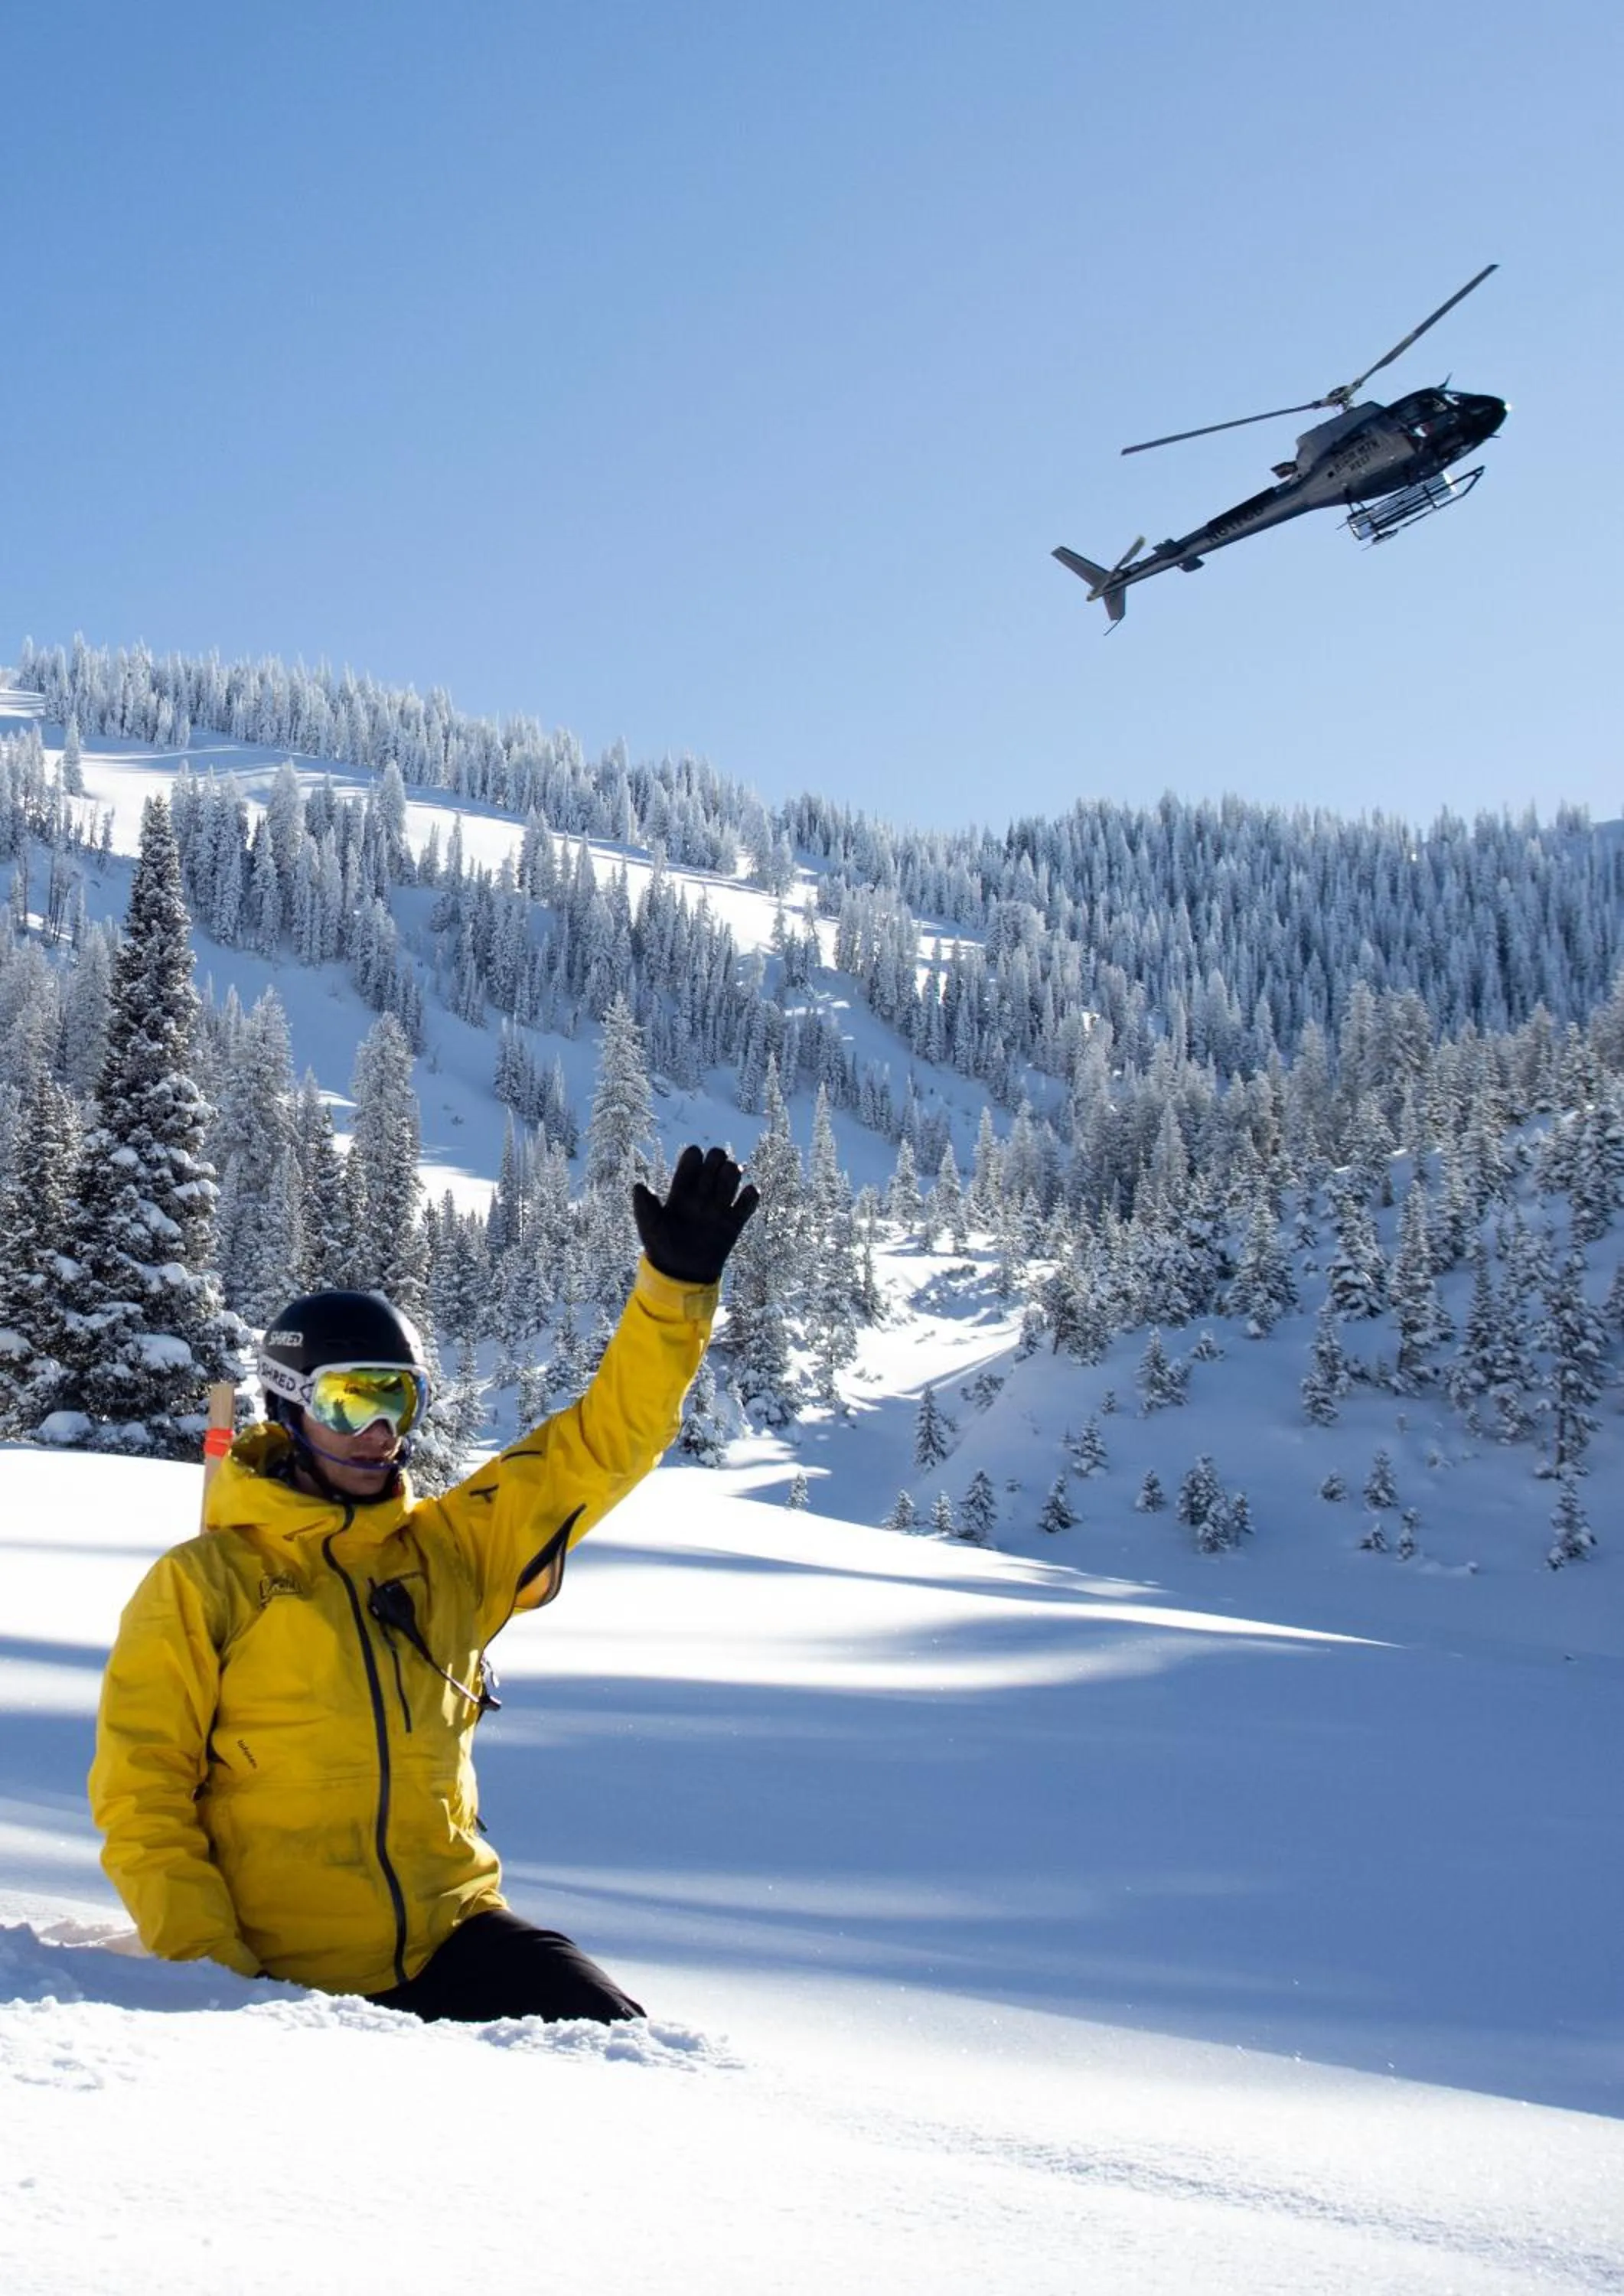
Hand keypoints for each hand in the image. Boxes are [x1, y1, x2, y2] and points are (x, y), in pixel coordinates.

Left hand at [633, 1145, 759, 1285]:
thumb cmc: (662, 1250)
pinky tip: (742, 1201)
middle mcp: (702, 1194)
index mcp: (681, 1191)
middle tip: (710, 1181)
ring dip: (732, 1175)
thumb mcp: (650, 1228)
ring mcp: (719, 1206)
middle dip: (717, 1161)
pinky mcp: (734, 1222)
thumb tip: (638, 1186)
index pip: (692, 1158)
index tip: (692, 1169)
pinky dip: (751, 1195)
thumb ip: (644, 1207)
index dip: (694, 1157)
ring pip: (734, 1173)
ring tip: (723, 1194)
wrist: (682, 1276)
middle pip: (717, 1159)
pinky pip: (750, 1199)